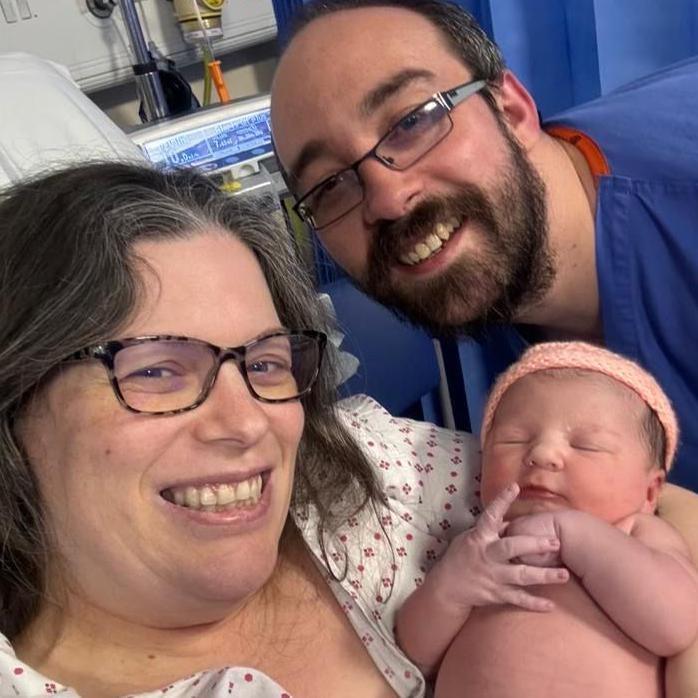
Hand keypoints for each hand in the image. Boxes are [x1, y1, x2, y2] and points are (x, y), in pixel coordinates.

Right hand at [428, 484, 568, 613]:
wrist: (447, 587)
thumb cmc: (461, 556)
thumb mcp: (470, 538)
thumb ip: (492, 530)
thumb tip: (513, 520)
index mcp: (480, 537)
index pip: (491, 515)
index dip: (501, 501)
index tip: (514, 487)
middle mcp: (487, 555)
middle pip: (511, 548)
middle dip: (533, 545)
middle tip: (555, 542)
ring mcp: (492, 576)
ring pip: (520, 576)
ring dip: (543, 575)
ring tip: (564, 575)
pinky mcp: (495, 594)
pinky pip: (517, 599)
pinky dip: (533, 603)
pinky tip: (550, 606)